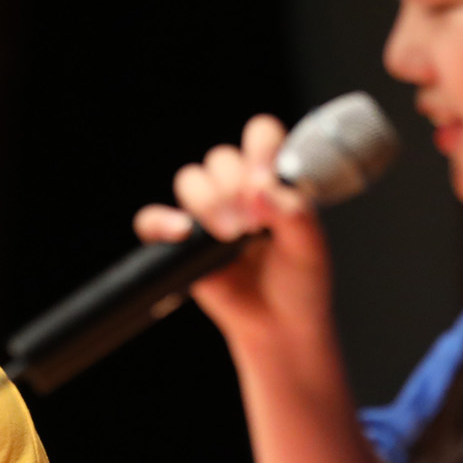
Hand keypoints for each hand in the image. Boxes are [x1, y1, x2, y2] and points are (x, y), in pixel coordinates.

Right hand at [131, 114, 333, 344]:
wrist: (281, 326)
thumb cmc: (300, 282)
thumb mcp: (310, 246)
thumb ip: (293, 213)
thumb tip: (261, 189)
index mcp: (272, 180)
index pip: (260, 136)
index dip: (260, 150)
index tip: (266, 182)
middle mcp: (237, 190)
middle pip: (220, 158)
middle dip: (234, 186)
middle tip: (253, 223)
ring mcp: (207, 214)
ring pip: (190, 180)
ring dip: (208, 201)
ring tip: (230, 236)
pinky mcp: (183, 242)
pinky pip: (152, 219)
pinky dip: (161, 221)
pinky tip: (184, 232)